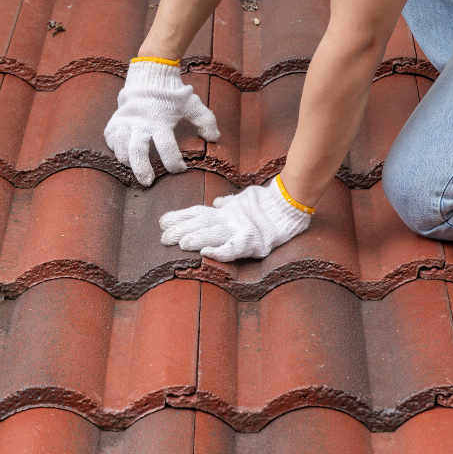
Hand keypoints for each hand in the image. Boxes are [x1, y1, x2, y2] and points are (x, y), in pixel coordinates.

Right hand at [104, 59, 218, 185]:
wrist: (151, 74)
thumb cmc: (173, 93)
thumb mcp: (192, 104)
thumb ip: (206, 121)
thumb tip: (215, 138)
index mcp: (161, 120)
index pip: (167, 147)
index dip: (174, 162)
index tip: (181, 169)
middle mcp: (141, 122)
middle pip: (137, 151)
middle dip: (142, 169)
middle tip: (148, 182)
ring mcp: (126, 120)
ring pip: (121, 146)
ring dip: (127, 160)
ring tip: (134, 168)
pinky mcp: (116, 118)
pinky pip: (110, 137)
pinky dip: (114, 147)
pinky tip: (122, 152)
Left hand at [159, 177, 311, 260]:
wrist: (290, 205)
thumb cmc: (268, 204)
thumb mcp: (246, 199)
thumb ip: (231, 202)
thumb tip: (218, 202)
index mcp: (227, 211)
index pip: (199, 213)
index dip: (180, 216)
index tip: (163, 221)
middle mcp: (230, 219)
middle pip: (201, 224)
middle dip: (181, 229)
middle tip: (162, 236)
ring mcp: (240, 229)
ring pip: (213, 234)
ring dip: (196, 239)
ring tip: (179, 243)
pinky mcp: (253, 241)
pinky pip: (233, 249)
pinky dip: (220, 251)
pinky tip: (206, 254)